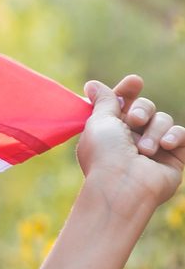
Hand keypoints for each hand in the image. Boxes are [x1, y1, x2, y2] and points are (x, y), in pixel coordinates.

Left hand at [76, 74, 183, 217]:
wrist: (124, 186)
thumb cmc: (105, 155)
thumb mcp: (99, 122)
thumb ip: (103, 101)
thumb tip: (93, 84)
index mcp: (110, 128)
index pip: (123, 102)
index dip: (128, 91)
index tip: (134, 82)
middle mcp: (131, 137)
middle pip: (146, 107)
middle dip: (142, 110)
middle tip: (135, 121)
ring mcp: (154, 147)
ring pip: (163, 119)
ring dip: (154, 131)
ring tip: (145, 150)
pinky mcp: (173, 157)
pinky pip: (181, 134)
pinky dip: (174, 136)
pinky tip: (166, 145)